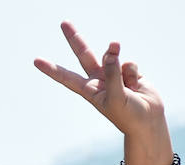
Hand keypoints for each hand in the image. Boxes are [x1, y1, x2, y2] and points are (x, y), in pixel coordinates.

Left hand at [34, 21, 165, 137]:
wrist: (148, 120)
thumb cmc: (128, 115)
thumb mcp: (116, 97)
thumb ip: (112, 73)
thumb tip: (111, 50)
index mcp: (89, 90)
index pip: (66, 77)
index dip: (52, 69)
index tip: (36, 61)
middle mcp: (98, 79)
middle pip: (83, 55)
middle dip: (75, 38)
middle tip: (63, 23)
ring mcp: (113, 73)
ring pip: (111, 54)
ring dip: (116, 58)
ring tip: (127, 81)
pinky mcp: (128, 71)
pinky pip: (129, 64)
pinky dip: (134, 73)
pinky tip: (136, 85)